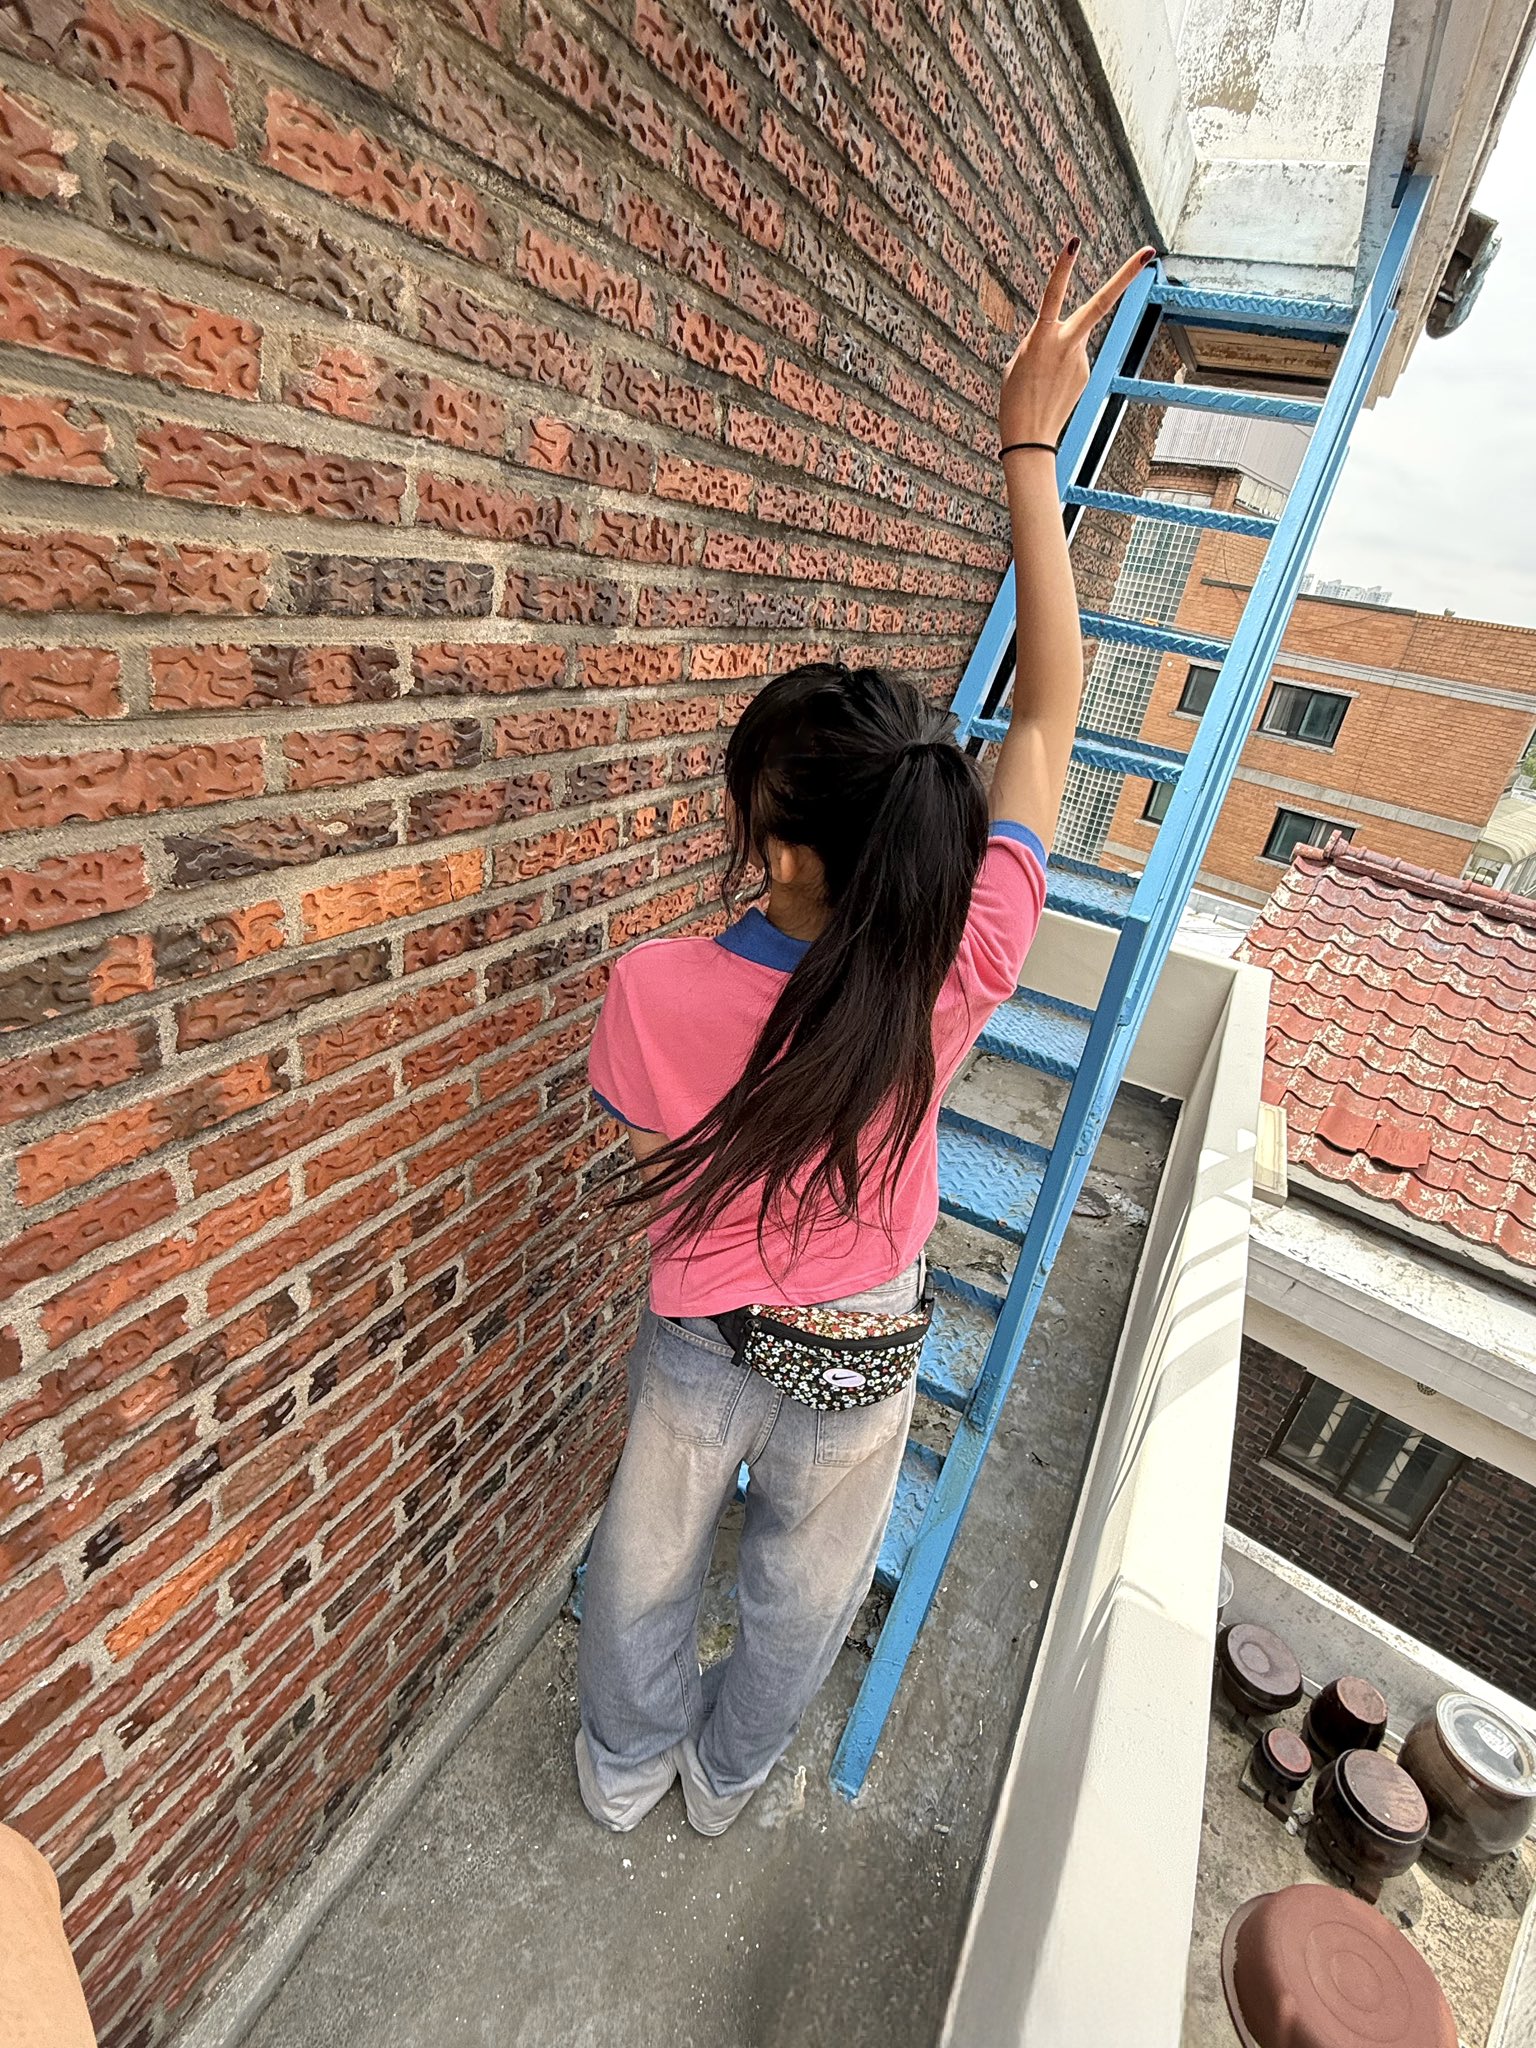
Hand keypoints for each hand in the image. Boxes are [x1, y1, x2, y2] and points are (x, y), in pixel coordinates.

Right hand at [998, 239, 1156, 451]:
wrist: (1029, 438)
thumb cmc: (1015, 398)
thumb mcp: (1018, 361)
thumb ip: (1041, 339)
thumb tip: (1064, 335)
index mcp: (1041, 338)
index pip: (1053, 295)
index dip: (1062, 268)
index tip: (1074, 242)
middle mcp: (1067, 344)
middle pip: (1100, 304)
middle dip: (1125, 276)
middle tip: (1148, 253)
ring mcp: (1081, 359)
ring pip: (1072, 340)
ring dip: (1055, 356)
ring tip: (1040, 383)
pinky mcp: (1086, 373)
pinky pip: (1072, 360)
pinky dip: (1060, 370)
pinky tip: (1050, 389)